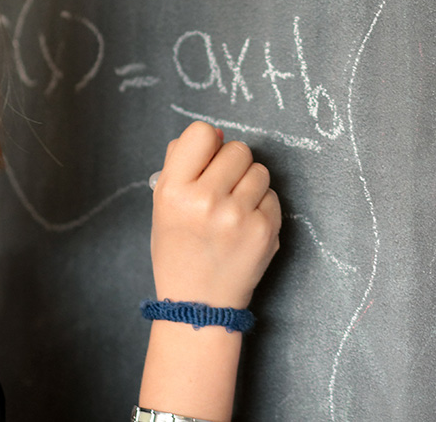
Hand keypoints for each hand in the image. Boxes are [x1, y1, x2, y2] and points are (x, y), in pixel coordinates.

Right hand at [150, 121, 280, 308]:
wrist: (198, 303)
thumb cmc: (178, 248)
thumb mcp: (162, 203)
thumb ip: (181, 163)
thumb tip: (216, 134)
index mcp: (174, 190)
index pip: (201, 133)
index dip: (207, 143)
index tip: (206, 158)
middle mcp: (205, 200)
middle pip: (237, 149)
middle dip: (232, 164)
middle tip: (222, 186)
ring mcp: (237, 217)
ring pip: (259, 170)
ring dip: (249, 183)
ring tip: (234, 207)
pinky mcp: (265, 231)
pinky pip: (273, 196)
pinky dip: (261, 206)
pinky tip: (244, 224)